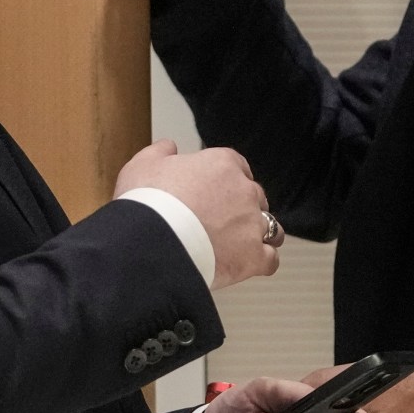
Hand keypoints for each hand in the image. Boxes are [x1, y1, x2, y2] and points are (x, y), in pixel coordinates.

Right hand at [116, 139, 279, 288]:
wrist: (150, 244)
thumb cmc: (146, 205)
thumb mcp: (142, 166)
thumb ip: (160, 152)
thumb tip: (169, 147)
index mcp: (222, 164)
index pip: (237, 167)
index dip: (227, 182)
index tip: (215, 193)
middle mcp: (244, 191)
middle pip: (255, 197)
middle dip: (242, 209)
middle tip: (219, 222)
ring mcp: (252, 224)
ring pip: (271, 227)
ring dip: (258, 234)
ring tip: (238, 245)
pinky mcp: (254, 257)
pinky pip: (270, 260)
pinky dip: (261, 262)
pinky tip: (247, 265)